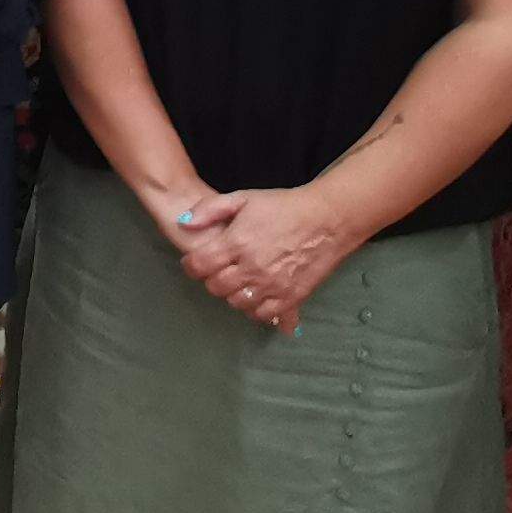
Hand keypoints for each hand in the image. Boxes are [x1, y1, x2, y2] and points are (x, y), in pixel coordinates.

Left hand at [179, 184, 358, 332]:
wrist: (327, 220)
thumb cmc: (284, 206)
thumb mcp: (244, 198)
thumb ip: (210, 209)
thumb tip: (183, 222)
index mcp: (237, 242)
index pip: (199, 266)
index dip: (192, 266)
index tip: (196, 263)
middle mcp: (252, 267)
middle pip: (216, 288)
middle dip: (212, 280)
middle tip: (219, 271)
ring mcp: (272, 285)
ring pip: (237, 303)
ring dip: (233, 294)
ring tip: (240, 281)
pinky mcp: (291, 297)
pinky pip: (263, 314)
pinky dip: (255, 308)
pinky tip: (257, 295)